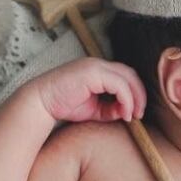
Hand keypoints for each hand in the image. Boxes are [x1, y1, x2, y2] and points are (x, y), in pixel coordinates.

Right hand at [29, 57, 146, 123]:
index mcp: (98, 70)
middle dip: (139, 95)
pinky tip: (124, 113)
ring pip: (127, 77)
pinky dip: (126, 99)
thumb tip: (127, 113)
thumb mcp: (93, 109)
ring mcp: (95, 66)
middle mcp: (98, 64)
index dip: (135, 93)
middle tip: (139, 114)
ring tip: (133, 115)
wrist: (41, 103)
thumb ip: (110, 109)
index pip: (125, 76)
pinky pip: (118, 84)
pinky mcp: (92, 72)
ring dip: (134, 97)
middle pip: (130, 74)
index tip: (136, 113)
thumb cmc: (63, 105)